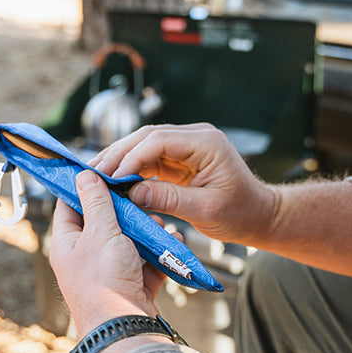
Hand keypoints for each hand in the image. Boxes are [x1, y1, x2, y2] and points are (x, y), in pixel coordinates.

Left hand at [49, 170, 165, 338]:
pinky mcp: (130, 284)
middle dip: (126, 210)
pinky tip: (172, 240)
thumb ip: (95, 202)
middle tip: (140, 197)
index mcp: (67, 243)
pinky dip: (158, 252)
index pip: (69, 206)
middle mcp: (84, 257)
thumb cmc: (104, 279)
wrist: (124, 328)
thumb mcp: (100, 232)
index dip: (83, 187)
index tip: (102, 172)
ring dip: (145, 230)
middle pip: (103, 223)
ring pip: (127, 241)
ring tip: (159, 221)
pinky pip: (144, 262)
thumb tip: (84, 175)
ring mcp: (108, 272)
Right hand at [91, 123, 275, 243]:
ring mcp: (187, 146)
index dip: (131, 157)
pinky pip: (150, 158)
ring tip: (96, 175)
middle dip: (119, 154)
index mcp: (206, 143)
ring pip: (144, 146)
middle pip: (147, 137)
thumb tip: (131, 194)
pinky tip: (115, 180)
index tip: (111, 177)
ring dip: (121, 160)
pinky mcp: (180, 158)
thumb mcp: (206, 210)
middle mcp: (195, 137)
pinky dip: (131, 169)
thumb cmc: (241, 213)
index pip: (159, 140)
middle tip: (93, 172)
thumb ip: (169, 199)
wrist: (258, 215)